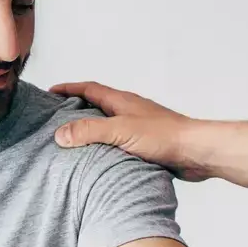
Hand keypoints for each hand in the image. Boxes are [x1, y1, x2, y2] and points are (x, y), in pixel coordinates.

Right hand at [49, 81, 210, 180]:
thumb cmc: (164, 137)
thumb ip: (89, 131)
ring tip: (74, 140)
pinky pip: (119, 141)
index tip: (51, 92)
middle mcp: (129, 110)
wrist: (196, 152)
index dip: (69, 89)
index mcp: (122, 101)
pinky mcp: (146, 144)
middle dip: (77, 107)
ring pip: (109, 123)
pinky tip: (101, 158)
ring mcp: (139, 126)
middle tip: (58, 116)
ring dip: (92, 127)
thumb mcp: (120, 131)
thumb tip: (60, 134)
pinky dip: (106, 145)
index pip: (89, 89)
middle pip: (98, 104)